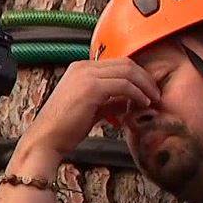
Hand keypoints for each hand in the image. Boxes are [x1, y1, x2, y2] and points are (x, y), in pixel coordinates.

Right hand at [21, 59, 159, 156]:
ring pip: (127, 71)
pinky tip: (142, 104)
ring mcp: (86, 75)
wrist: (46, 139)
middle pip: (125, 63)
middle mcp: (83, 67)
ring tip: (152, 100)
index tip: (148, 90)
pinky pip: (124, 85)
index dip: (137, 75)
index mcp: (81, 68)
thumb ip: (109, 102)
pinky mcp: (91, 87)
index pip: (117, 64)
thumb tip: (128, 102)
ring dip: (144, 85)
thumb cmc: (65, 129)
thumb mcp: (92, 110)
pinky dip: (137, 94)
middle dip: (144, 78)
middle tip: (155, 94)